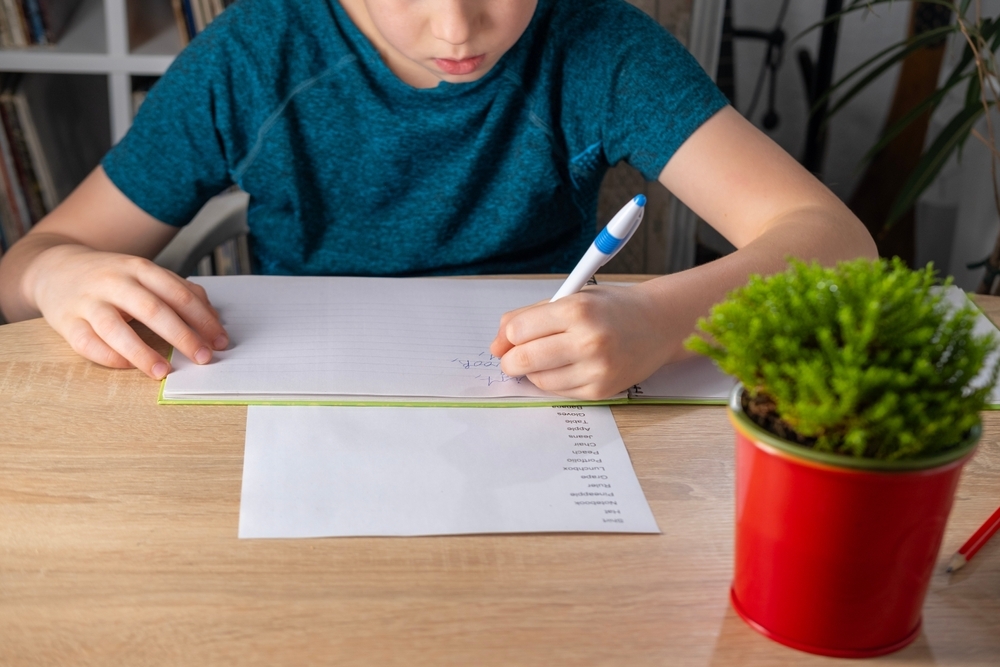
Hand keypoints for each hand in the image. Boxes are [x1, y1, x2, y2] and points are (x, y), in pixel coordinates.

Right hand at [29, 244, 227, 378]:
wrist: (55, 268)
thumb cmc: (113, 277)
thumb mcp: (146, 274)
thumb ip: (179, 291)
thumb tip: (212, 317)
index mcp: (140, 268)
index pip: (178, 294)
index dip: (203, 319)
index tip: (221, 341)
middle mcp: (114, 282)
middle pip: (153, 310)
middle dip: (183, 336)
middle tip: (204, 358)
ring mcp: (88, 301)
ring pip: (115, 328)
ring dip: (142, 353)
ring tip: (164, 372)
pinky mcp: (66, 321)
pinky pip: (86, 343)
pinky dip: (108, 357)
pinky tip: (127, 366)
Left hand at [489, 284, 674, 399]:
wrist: (658, 324)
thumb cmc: (610, 308)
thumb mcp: (571, 298)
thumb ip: (529, 316)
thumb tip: (496, 345)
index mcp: (577, 310)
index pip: (517, 330)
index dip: (506, 336)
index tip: (509, 337)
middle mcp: (588, 341)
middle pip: (522, 359)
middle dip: (510, 360)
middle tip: (513, 356)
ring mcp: (596, 369)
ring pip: (538, 379)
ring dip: (533, 371)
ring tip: (548, 356)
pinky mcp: (601, 390)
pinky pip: (558, 391)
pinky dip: (553, 381)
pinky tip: (566, 366)